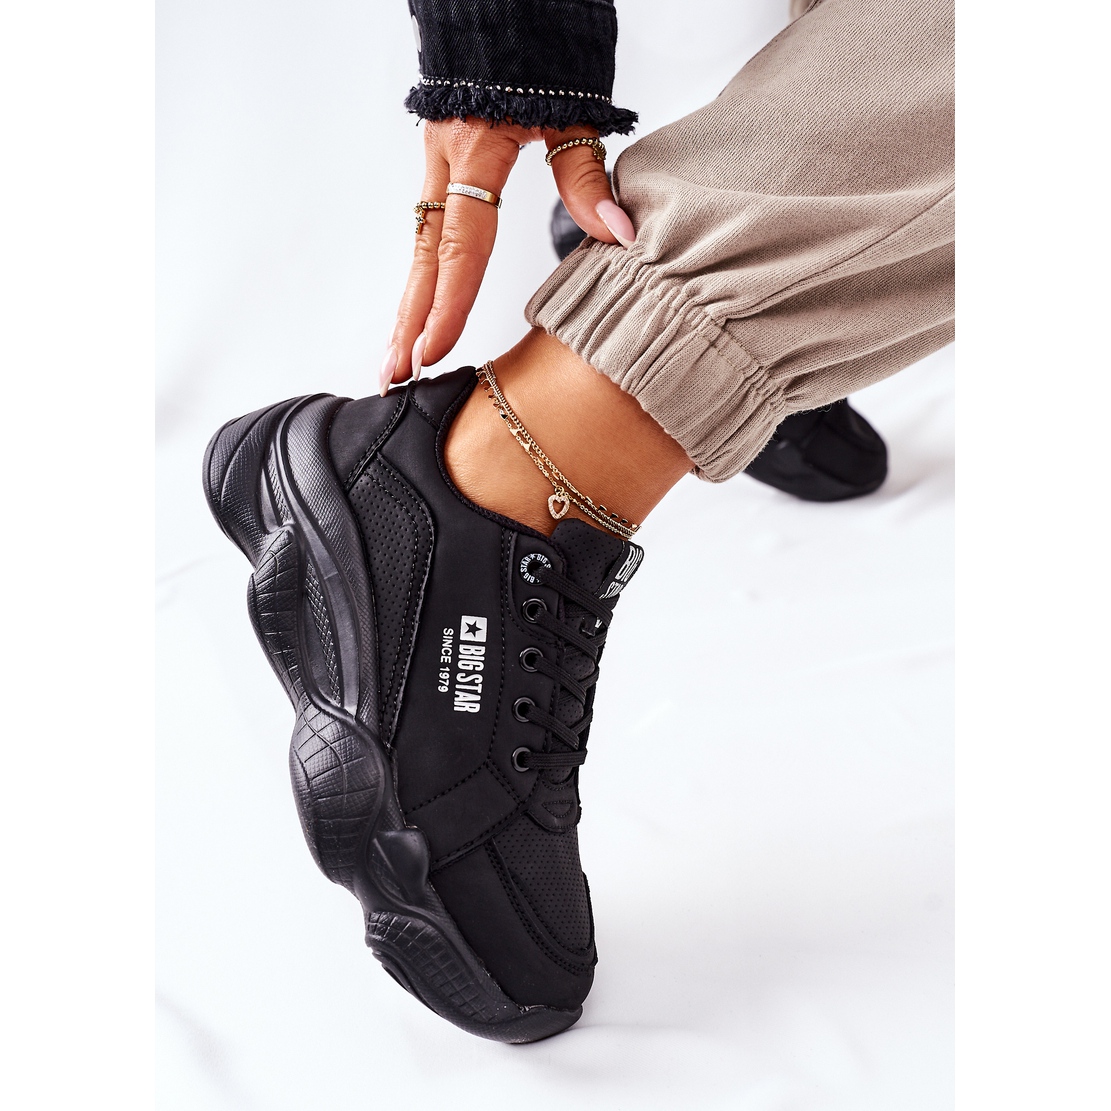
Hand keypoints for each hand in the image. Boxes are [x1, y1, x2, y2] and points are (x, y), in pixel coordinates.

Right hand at [381, 116, 635, 393]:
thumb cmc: (540, 39)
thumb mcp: (572, 109)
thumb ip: (586, 175)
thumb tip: (618, 235)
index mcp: (473, 150)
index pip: (459, 244)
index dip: (446, 303)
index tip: (432, 352)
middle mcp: (445, 157)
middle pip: (424, 254)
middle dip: (409, 317)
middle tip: (393, 373)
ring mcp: (437, 155)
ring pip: (420, 240)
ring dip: (411, 298)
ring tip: (402, 351)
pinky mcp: (443, 153)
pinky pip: (430, 220)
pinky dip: (425, 265)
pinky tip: (423, 295)